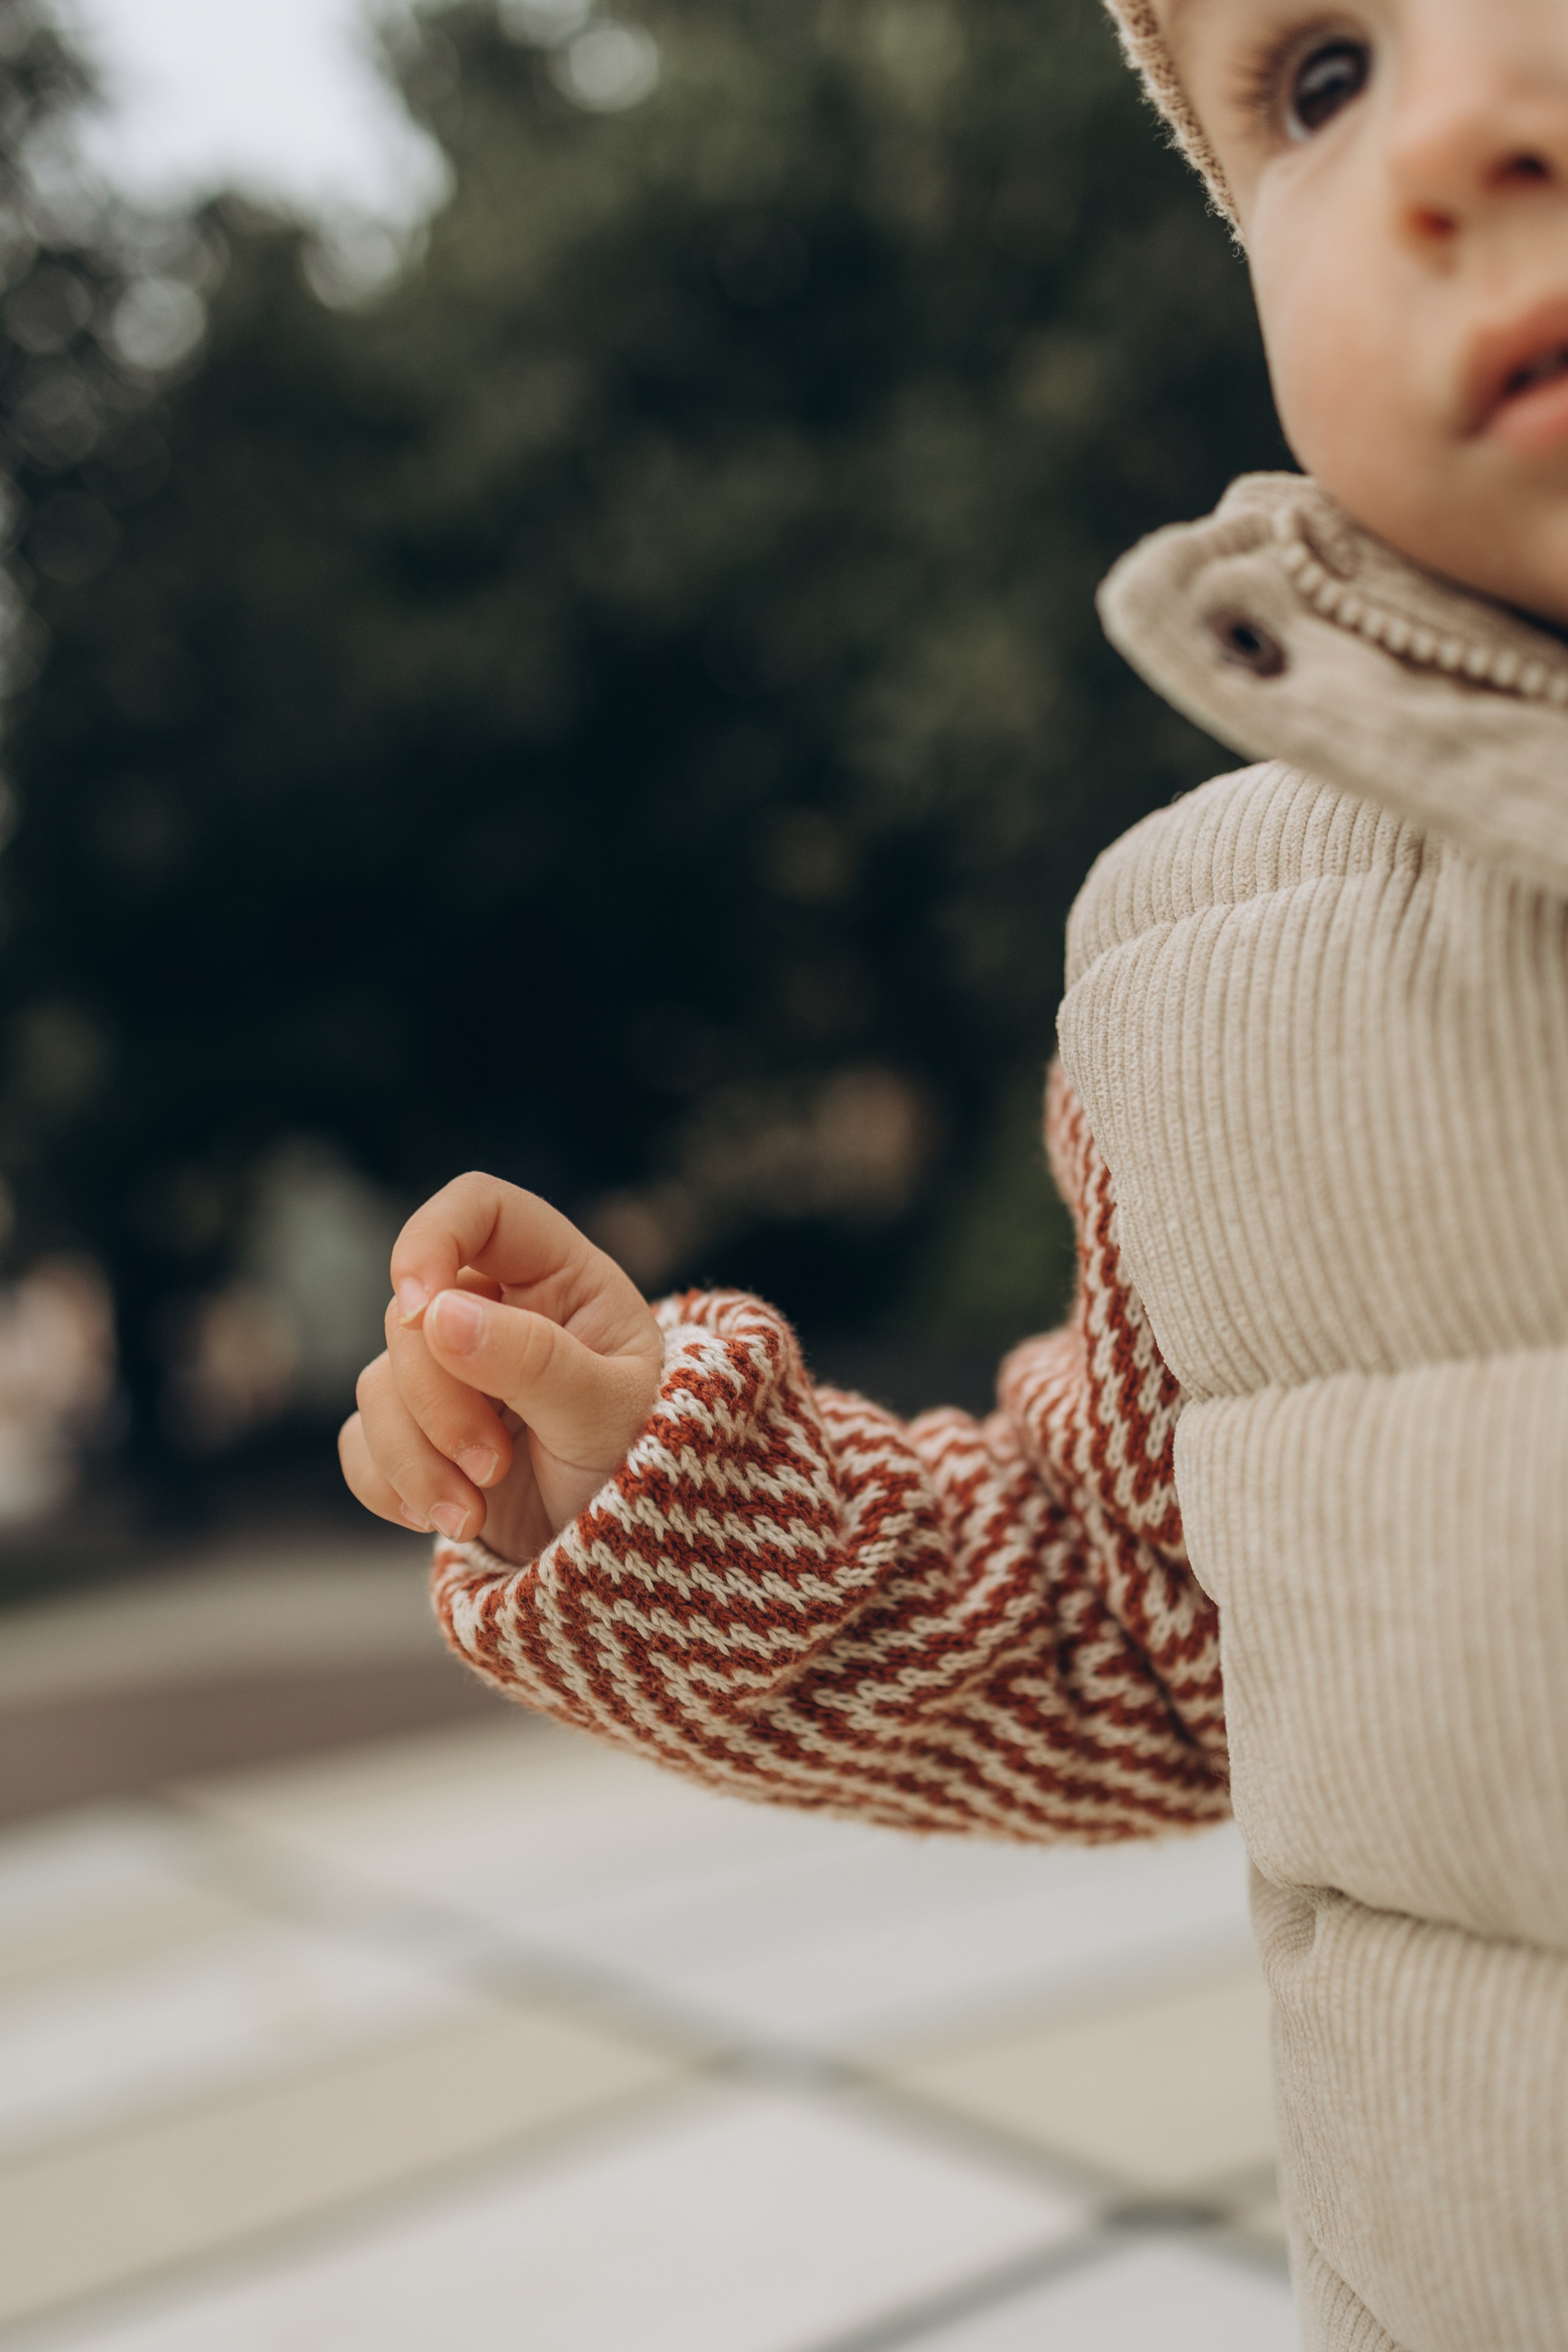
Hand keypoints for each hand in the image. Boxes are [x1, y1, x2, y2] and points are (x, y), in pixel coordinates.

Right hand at [339, 1175, 663, 1563]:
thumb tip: (436, 1314)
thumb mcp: (609, 1413)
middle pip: (412, 1315)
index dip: (431, 1239)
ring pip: (378, 1384)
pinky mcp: (421, 1435)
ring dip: (414, 1457)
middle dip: (438, 1400)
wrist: (634, 1557)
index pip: (480, 1208)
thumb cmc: (648, 1467)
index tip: (420, 1307)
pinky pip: (361, 1441)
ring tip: (475, 1511)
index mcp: (561, 1279)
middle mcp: (499, 1313)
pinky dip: (390, 1484)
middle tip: (493, 1465)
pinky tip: (443, 1517)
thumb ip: (535, 1360)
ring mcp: (454, 1374)